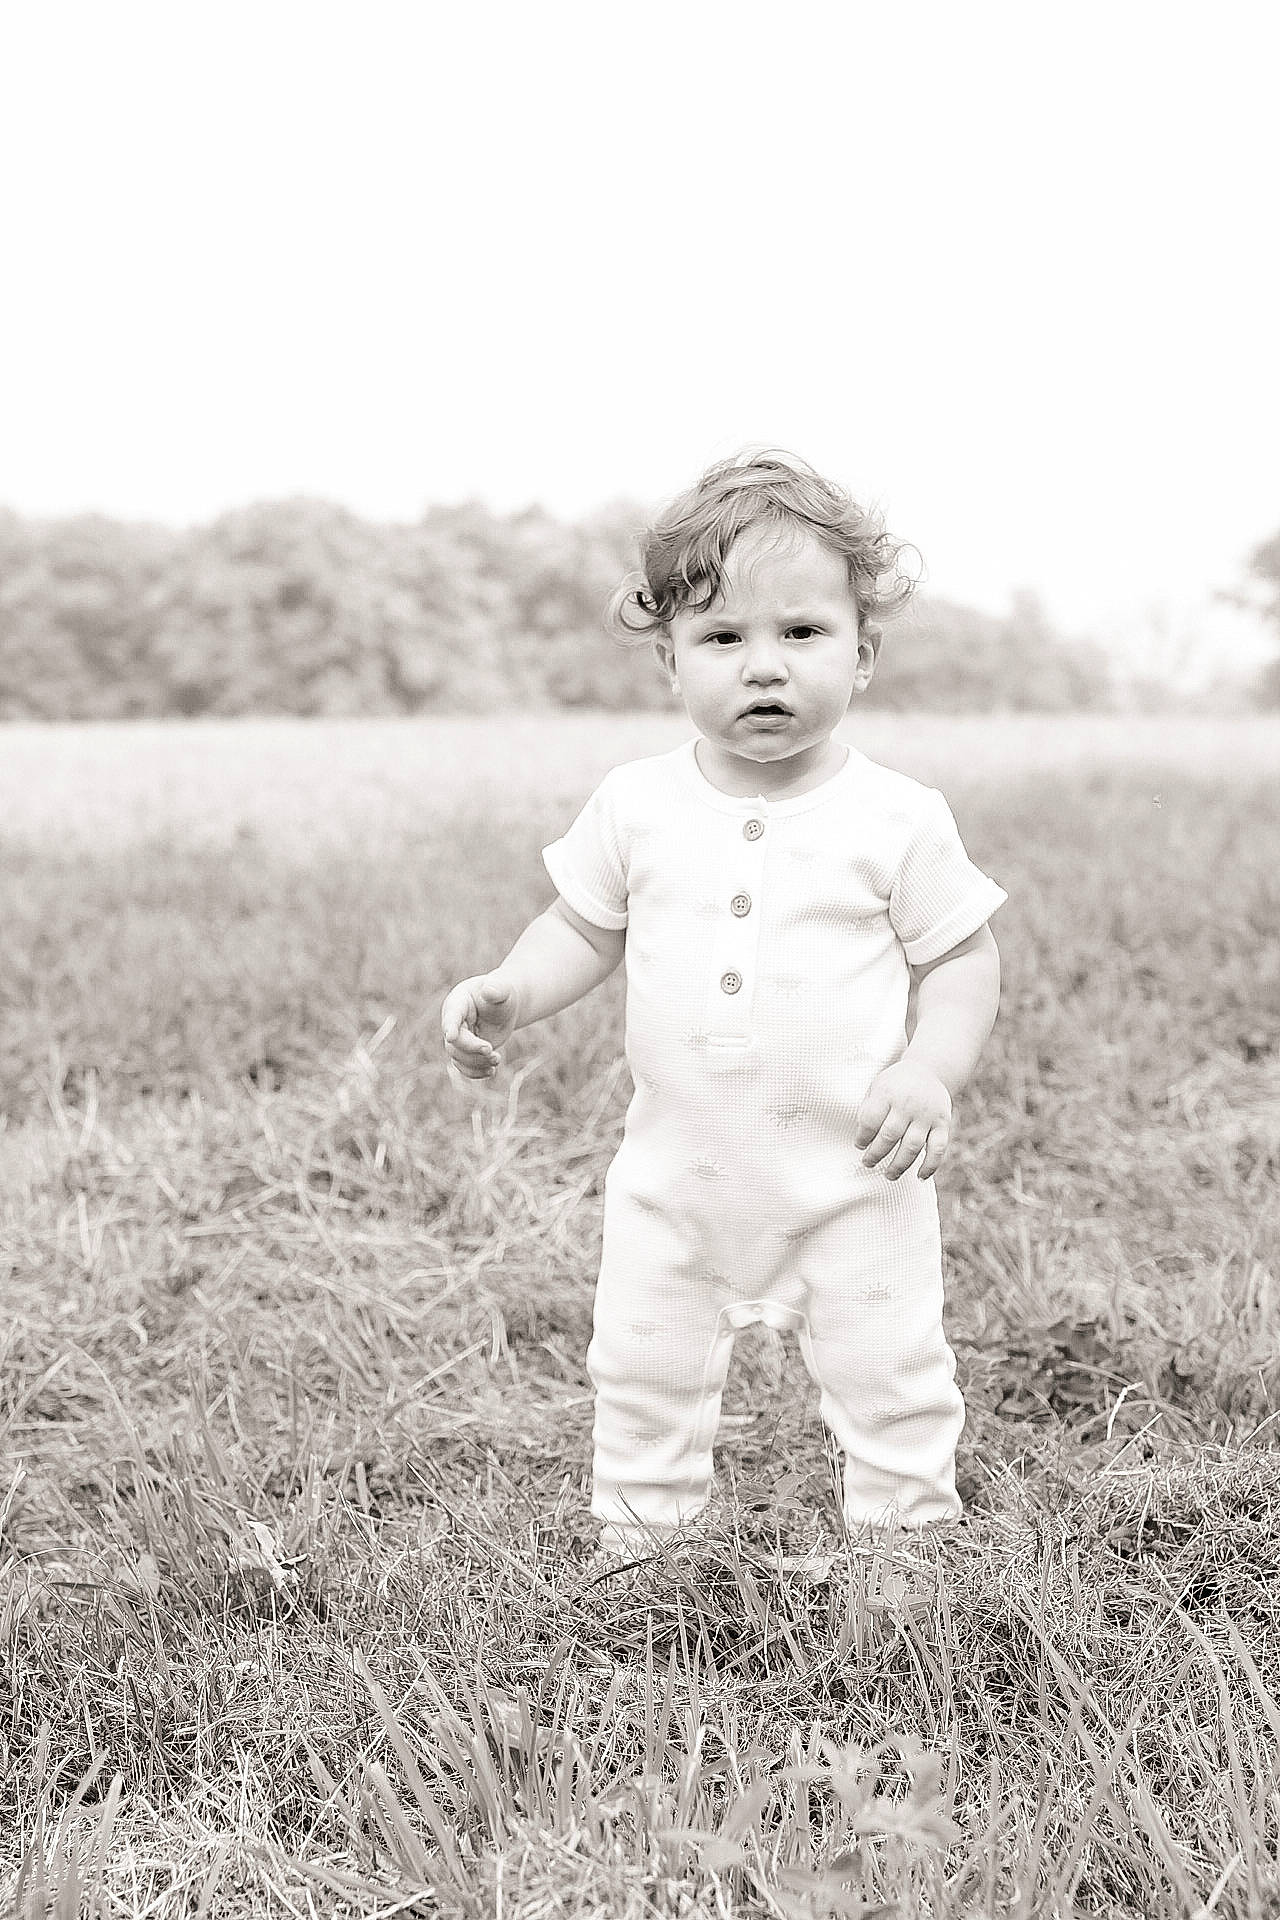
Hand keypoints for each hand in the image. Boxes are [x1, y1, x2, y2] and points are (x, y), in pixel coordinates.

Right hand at [441, 973, 520, 1081]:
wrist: (504, 1006)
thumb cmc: (502, 994)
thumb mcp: (502, 990)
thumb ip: (496, 989)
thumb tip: (489, 990)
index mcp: (458, 1002)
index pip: (451, 1015)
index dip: (450, 1026)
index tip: (452, 1036)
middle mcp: (453, 1022)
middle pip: (454, 1042)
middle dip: (472, 1049)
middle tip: (492, 1051)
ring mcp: (458, 1038)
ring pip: (458, 1057)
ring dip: (477, 1063)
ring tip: (497, 1059)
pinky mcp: (466, 1051)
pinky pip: (464, 1066)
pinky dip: (476, 1072)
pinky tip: (491, 1072)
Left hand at [853, 1060, 951, 1180]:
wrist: (929, 1070)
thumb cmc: (896, 1085)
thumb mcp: (877, 1087)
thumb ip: (868, 1110)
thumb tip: (862, 1142)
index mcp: (887, 1093)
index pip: (870, 1120)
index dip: (862, 1137)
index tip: (860, 1146)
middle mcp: (908, 1104)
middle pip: (889, 1136)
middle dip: (876, 1154)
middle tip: (868, 1163)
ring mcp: (927, 1115)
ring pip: (912, 1146)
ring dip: (899, 1165)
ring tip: (889, 1175)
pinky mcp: (943, 1123)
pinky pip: (938, 1148)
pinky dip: (930, 1165)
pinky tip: (920, 1176)